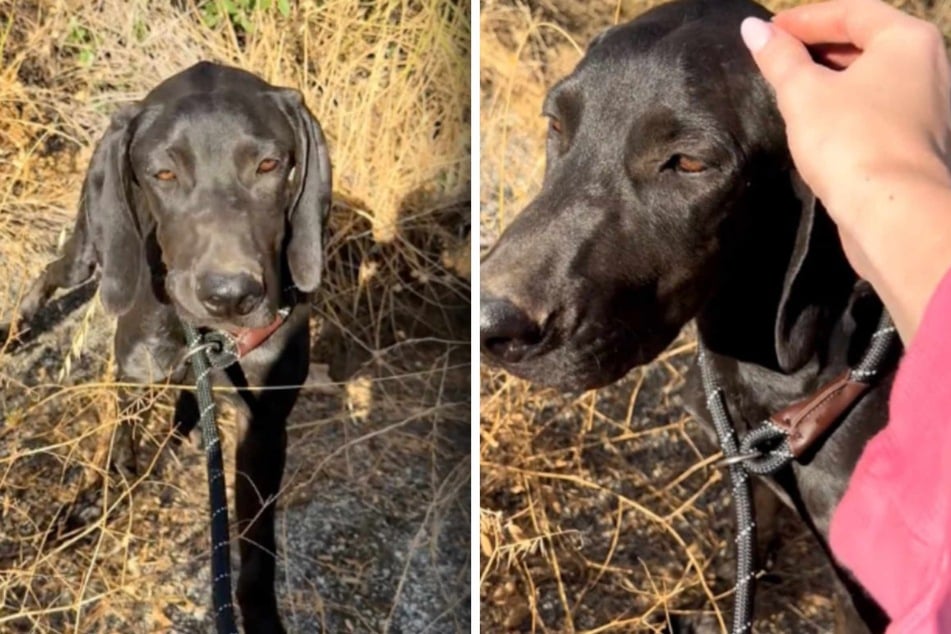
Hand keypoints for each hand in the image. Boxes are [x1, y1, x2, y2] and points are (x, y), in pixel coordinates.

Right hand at [741, 0, 950, 340]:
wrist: (893, 212)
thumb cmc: (849, 140)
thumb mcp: (804, 94)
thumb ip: (778, 58)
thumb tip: (752, 29)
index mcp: (907, 40)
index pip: (853, 11)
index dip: (806, 18)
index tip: (769, 31)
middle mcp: (930, 64)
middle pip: (868, 41)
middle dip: (819, 46)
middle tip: (777, 56)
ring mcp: (931, 103)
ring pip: (875, 76)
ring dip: (833, 76)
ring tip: (792, 86)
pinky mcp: (920, 139)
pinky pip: (881, 105)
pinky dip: (849, 102)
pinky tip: (819, 119)